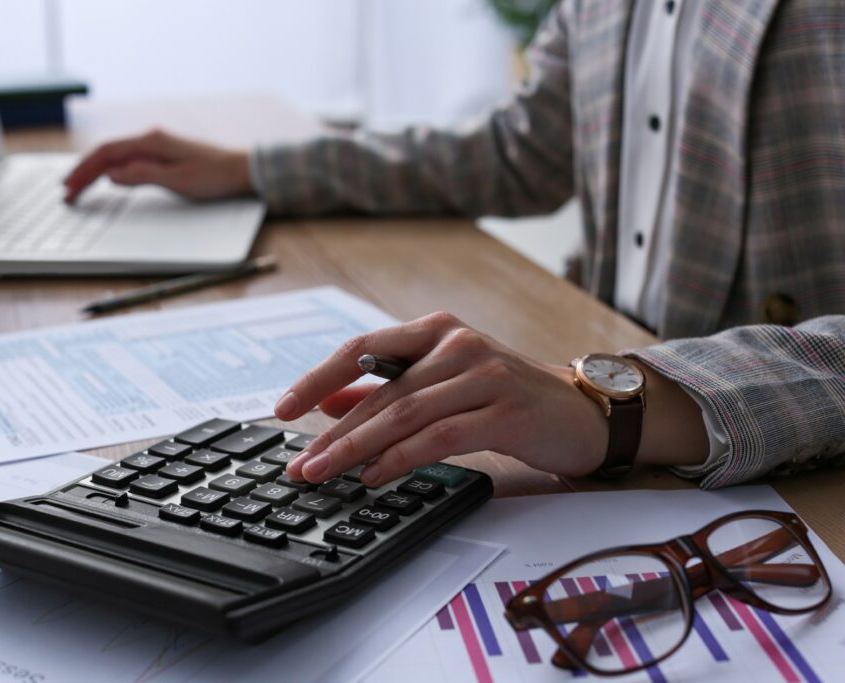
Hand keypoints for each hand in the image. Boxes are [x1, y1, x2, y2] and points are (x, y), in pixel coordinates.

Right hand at [63, 128, 252, 203]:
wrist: (241, 169)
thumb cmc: (214, 176)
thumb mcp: (178, 180)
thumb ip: (142, 176)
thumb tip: (111, 176)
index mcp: (151, 141)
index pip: (107, 153)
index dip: (84, 170)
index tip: (69, 187)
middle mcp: (150, 139)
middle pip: (107, 153)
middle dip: (84, 172)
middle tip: (66, 193)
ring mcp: (155, 145)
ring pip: (115, 156)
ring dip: (95, 172)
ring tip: (78, 188)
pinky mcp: (161, 154)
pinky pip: (127, 160)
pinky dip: (110, 170)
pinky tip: (104, 180)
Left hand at [277, 312, 610, 486]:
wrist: (580, 411)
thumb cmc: (504, 395)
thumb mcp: (441, 382)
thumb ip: (386, 388)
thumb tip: (327, 402)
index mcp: (436, 330)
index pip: (361, 348)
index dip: (317, 378)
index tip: (283, 409)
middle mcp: (457, 345)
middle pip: (379, 391)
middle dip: (332, 432)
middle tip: (300, 463)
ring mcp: (484, 376)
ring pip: (404, 414)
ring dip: (357, 449)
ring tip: (325, 473)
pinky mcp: (505, 412)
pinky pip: (439, 438)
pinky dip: (401, 459)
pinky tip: (375, 476)